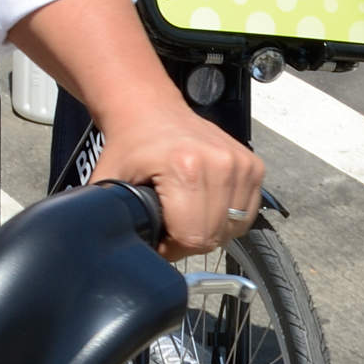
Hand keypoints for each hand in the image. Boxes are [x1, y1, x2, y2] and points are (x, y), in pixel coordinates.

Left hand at [83, 106, 264, 259]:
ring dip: (210, 230)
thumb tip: (122, 254)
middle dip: (189, 241)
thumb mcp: (110, 181)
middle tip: (169, 225)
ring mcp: (241, 164)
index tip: (158, 237)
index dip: (172, 248)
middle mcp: (220, 164)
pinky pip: (247, 214)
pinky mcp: (253, 166)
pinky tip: (205, 205)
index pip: (192, 238)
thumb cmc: (131, 145)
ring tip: (187, 213)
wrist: (151, 110)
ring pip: (233, 228)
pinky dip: (228, 218)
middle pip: (214, 236)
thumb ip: (114, 219)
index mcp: (185, 169)